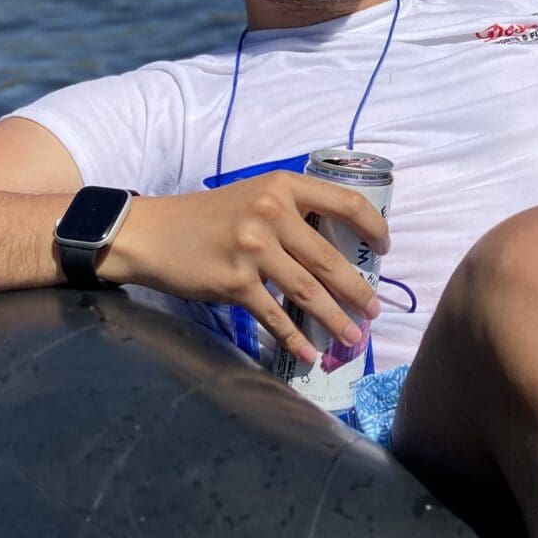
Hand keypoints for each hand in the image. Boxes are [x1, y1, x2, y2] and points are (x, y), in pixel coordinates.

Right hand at [102, 172, 389, 363]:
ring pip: (307, 291)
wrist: (153, 233)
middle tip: (374, 310)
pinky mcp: (234, 282)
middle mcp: (271, 212)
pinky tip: (309, 352)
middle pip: (329, 258)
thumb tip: (339, 246)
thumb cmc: (211, 215)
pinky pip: (274, 315)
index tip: (384, 249)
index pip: (346, 203)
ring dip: (335, 319)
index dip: (373, 227)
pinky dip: (294, 338)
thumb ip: (294, 211)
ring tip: (354, 337)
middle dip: (357, 289)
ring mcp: (253, 249)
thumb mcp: (256, 194)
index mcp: (284, 185)